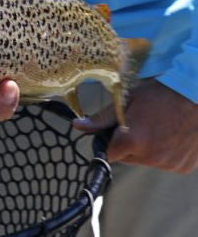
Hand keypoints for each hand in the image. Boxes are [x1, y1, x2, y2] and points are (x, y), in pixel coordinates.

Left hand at [74, 79, 197, 173]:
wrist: (195, 96)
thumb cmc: (159, 95)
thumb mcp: (126, 101)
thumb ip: (101, 118)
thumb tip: (77, 126)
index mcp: (132, 141)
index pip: (108, 154)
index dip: (110, 142)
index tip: (116, 132)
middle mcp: (150, 157)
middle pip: (127, 158)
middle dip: (128, 145)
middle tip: (141, 124)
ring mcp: (168, 164)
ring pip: (146, 161)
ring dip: (146, 149)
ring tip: (158, 128)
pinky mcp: (182, 167)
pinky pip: (164, 163)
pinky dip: (164, 153)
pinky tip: (171, 136)